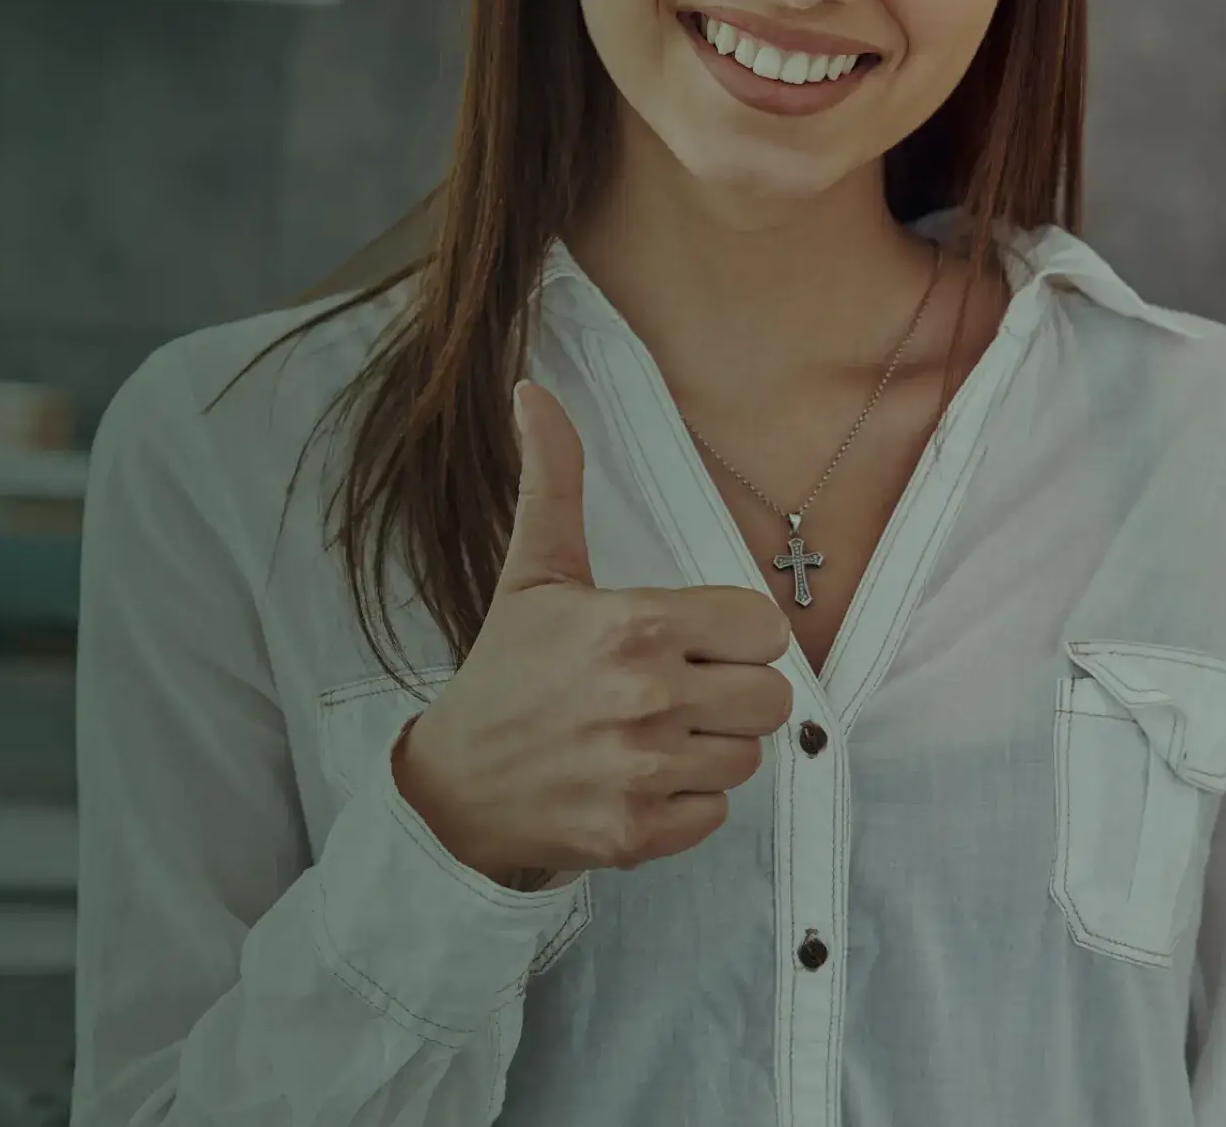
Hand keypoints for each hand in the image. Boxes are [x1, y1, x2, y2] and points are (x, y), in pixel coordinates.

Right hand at [392, 382, 795, 881]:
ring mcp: (642, 771)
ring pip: (746, 758)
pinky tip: (637, 781)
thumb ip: (553, 482)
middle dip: (729, 696)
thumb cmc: (505, 672)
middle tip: (673, 694)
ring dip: (707, 750)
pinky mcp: (639, 833)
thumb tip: (533, 392)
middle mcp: (646, 698)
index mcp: (635, 625)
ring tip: (650, 737)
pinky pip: (716, 814)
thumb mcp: (532, 572)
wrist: (453, 782)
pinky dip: (685, 804)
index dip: (734, 637)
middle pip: (771, 699)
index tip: (691, 644)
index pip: (763, 629)